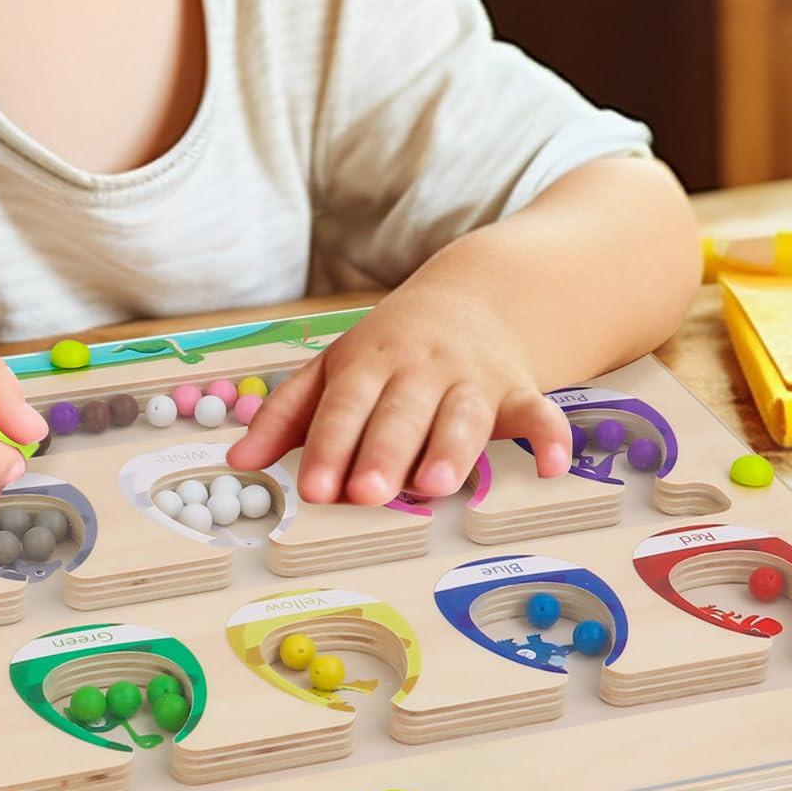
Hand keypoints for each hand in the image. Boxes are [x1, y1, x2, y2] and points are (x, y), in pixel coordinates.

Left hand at [224, 286, 571, 504]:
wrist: (473, 298)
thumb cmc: (389, 350)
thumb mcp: (334, 369)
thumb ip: (288, 415)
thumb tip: (238, 461)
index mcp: (367, 362)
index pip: (343, 405)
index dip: (327, 446)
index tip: (313, 488)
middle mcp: (419, 368)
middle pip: (399, 413)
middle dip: (383, 452)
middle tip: (368, 493)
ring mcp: (470, 378)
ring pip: (462, 415)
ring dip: (451, 450)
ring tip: (436, 486)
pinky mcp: (516, 390)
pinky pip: (538, 411)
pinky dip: (549, 435)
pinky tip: (553, 466)